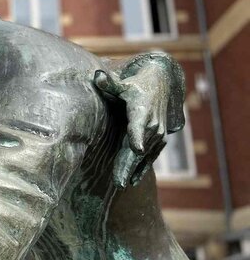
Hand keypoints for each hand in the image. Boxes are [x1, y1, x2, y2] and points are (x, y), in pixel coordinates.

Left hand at [95, 64, 182, 187]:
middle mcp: (152, 125)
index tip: (138, 148)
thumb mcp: (123, 83)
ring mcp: (158, 133)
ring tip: (121, 184)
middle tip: (118, 182)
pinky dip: (142, 168)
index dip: (138, 136)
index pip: (139, 125)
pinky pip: (151, 156)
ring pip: (143, 155)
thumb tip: (97, 76)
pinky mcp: (159, 139)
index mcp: (141, 111)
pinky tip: (132, 180)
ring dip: (133, 169)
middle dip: (128, 164)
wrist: (162, 84)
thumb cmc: (136, 84)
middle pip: (138, 147)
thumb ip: (109, 83)